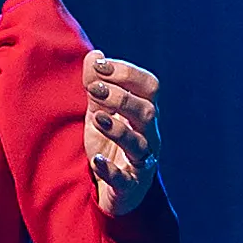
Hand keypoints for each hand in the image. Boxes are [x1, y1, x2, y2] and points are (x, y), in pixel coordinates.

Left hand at [85, 50, 161, 214]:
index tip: (100, 66)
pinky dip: (111, 170)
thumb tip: (95, 54)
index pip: (149, 86)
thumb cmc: (109, 144)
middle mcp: (149, 136)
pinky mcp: (130, 187)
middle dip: (121, 97)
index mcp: (145, 114)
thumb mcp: (99, 111)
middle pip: (148, 112)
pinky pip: (125, 179)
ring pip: (140, 144)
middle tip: (93, 89)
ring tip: (97, 118)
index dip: (127, 73)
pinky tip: (97, 161)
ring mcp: (141, 162)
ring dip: (119, 130)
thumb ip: (97, 84)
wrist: (113, 188)